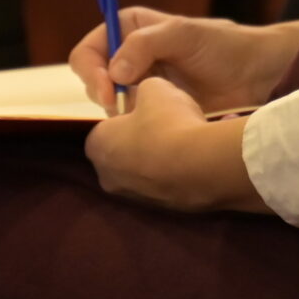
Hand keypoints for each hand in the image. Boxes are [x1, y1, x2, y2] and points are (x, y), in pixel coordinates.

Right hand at [70, 10, 298, 115]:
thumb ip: (145, 44)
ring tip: (151, 112)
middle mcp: (129, 56)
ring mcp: (140, 85)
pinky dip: (137, 126)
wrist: (257, 77)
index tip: (108, 91)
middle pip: (94, 80)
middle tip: (123, 109)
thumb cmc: (225, 47)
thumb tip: (114, 72)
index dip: (92, 71)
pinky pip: (131, 122)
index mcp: (130, 29)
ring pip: (110, 105)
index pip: (89, 50)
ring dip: (123, 112)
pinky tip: (158, 125)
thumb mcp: (185, 35)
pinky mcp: (154, 110)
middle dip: (104, 95)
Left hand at [84, 78, 262, 211]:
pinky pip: (164, 185)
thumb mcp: (154, 87)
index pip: (105, 127)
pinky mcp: (160, 211)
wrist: (202, 166)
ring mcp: (133, 198)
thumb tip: (146, 95)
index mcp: (96, 146)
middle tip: (166, 124)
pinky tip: (193, 160)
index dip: (126, 115)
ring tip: (185, 142)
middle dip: (141, 139)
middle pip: (122, 151)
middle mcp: (107, 177)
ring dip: (159, 158)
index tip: (147, 108)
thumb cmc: (169, 123)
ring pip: (143, 171)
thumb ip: (143, 89)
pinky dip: (175, 174)